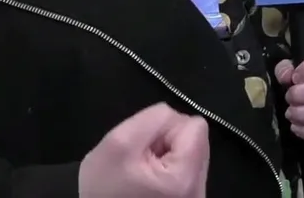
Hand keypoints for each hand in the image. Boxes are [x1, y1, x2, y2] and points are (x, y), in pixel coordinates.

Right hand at [79, 103, 210, 197]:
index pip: (195, 125)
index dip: (166, 128)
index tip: (146, 145)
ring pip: (190, 152)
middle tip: (141, 160)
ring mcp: (195, 195)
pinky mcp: (189, 197)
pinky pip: (186, 167)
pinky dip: (167, 167)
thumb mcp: (119, 141)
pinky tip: (150, 179)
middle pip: (195, 139)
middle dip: (167, 141)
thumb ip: (154, 117)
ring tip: (144, 170)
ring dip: (166, 154)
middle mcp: (198, 189)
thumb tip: (174, 115)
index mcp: (186, 177)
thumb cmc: (104, 186)